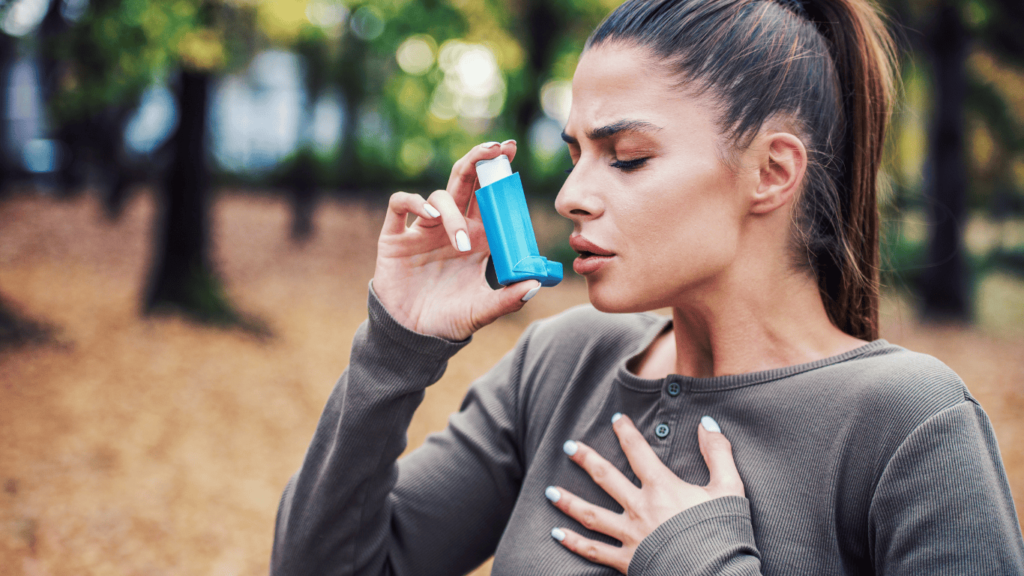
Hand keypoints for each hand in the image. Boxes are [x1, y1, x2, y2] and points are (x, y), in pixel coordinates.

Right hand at [373, 140, 540, 340]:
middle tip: (496, 149)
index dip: (499, 172)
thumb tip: (536, 284)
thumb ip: (508, 299)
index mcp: (477, 238)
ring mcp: (423, 230)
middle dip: (480, 160)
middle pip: (466, 182)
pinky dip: (415, 202)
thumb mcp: (482, 311)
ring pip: (440, 196)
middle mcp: (452, 228)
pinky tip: (431, 217)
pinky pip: (401, 204)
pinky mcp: (395, 237)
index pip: (490, 197)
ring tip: (462, 243)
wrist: (412, 337)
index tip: (511, 152)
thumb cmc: (450, 321)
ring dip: (454, 213)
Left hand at [546, 414, 743, 573]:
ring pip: (591, 515)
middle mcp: (640, 508)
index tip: (615, 420)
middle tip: (568, 447)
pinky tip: (557, 534)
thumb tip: (707, 424)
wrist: (718, 575)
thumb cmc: (725, 532)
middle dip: (585, 459)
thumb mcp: (729, 488)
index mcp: (662, 488)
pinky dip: (573, 543)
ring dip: (568, 501)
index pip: (638, 452)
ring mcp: (630, 536)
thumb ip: (718, 453)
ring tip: (549, 491)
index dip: (626, 433)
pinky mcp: (627, 561)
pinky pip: (594, 551)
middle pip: (605, 478)